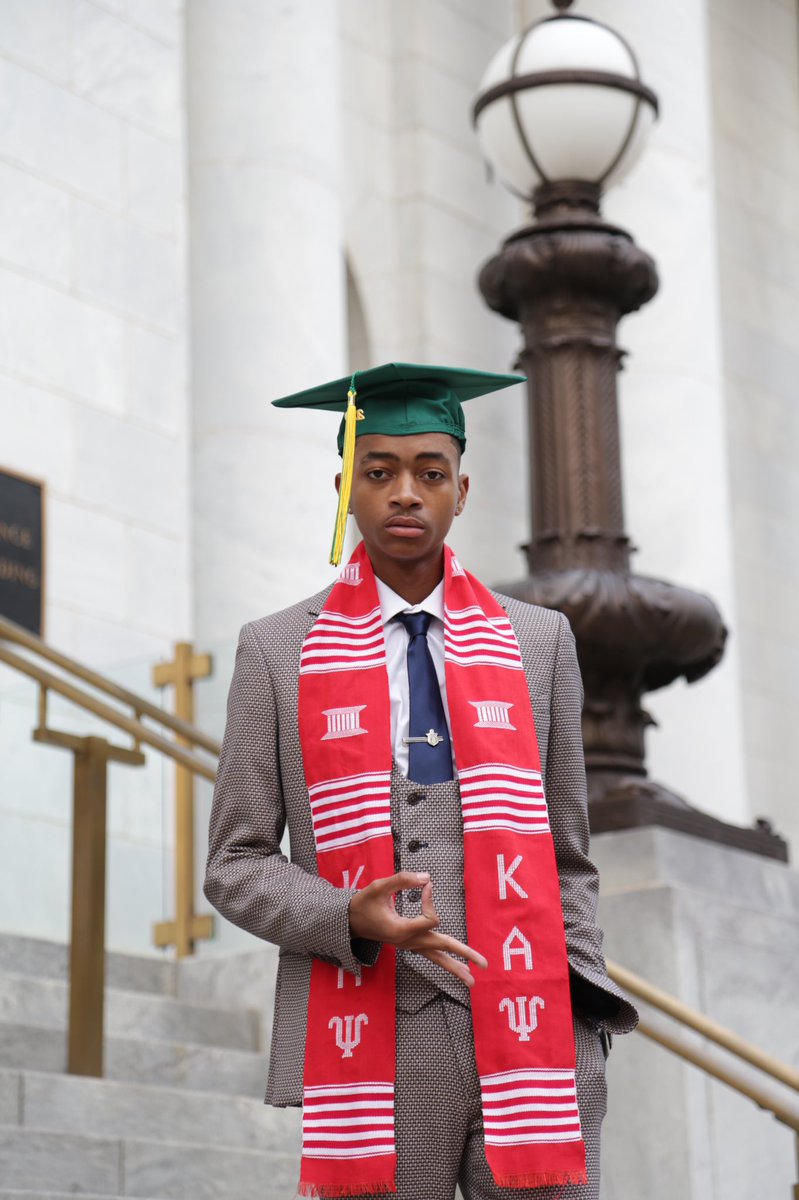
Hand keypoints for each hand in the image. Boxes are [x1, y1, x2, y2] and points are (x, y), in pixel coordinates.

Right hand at [348, 871, 487, 986]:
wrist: (350, 922)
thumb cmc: (363, 903)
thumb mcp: (378, 887)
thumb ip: (402, 880)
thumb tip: (427, 878)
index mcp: (401, 930)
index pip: (429, 919)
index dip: (430, 900)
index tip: (424, 885)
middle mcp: (408, 942)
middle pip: (441, 948)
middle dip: (464, 955)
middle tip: (485, 965)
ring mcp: (409, 946)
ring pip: (437, 957)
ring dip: (455, 967)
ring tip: (473, 981)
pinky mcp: (410, 945)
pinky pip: (431, 955)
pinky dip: (444, 961)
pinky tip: (457, 970)